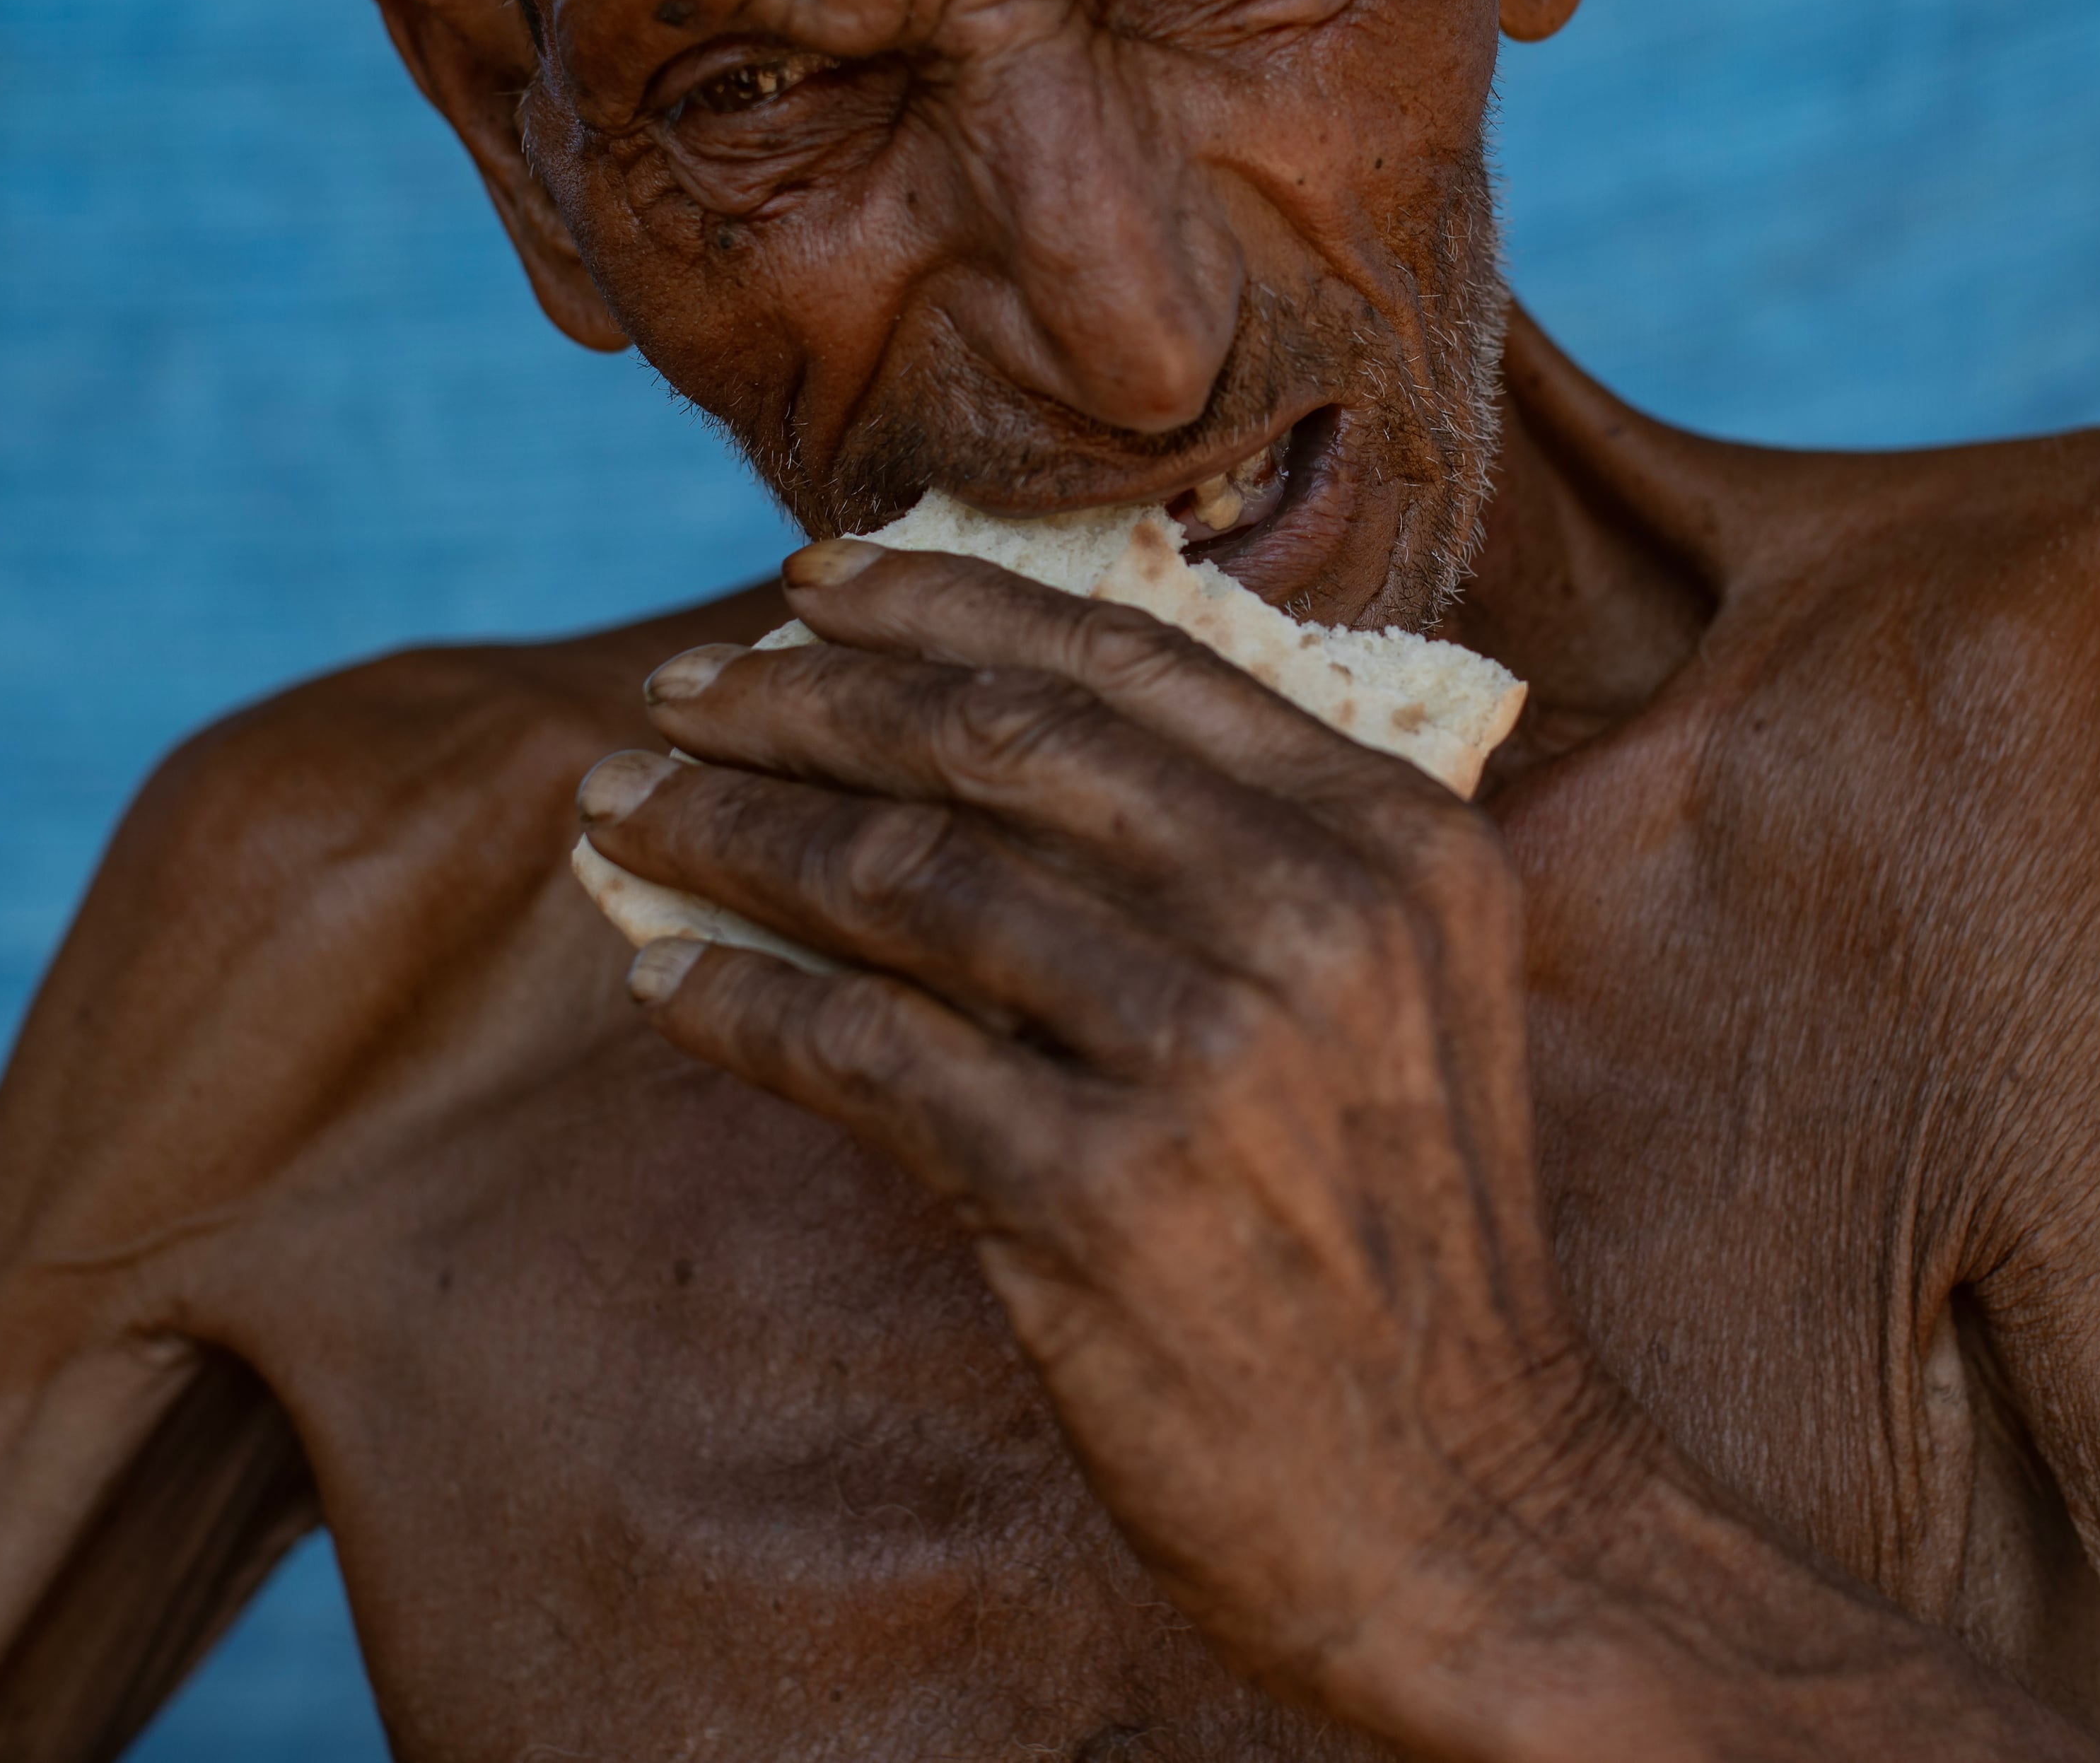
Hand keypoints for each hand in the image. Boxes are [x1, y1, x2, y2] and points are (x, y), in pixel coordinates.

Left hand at [575, 537, 1613, 1721]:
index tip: (811, 592)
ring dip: (737, 832)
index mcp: (1393, 839)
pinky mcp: (1100, 1194)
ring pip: (912, 880)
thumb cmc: (1403, 1248)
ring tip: (630, 811)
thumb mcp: (1403, 997)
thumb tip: (1002, 734)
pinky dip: (745, 1005)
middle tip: (680, 689)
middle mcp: (1312, 916)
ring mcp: (1207, 1051)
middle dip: (807, 700)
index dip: (946, 608)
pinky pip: (868, 1053)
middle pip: (1000, 746)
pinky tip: (670, 981)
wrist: (1469, 1506)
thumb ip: (1257, 856)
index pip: (1130, 664)